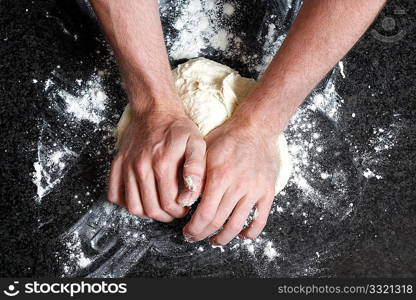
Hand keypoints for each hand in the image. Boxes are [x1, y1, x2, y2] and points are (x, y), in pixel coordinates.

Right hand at [108, 106, 205, 221]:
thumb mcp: (196, 143)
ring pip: (133, 207)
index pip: (169, 203)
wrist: (155, 109)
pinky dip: (126, 203)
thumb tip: (190, 195)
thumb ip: (196, 169)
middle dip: (165, 215)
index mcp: (162, 164)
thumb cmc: (178, 129)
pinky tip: (140, 197)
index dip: (179, 211)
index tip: (184, 207)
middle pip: (151, 209)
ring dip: (147, 213)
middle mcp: (141, 167)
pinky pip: (114, 195)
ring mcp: (127, 166)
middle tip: (174, 210)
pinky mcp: (117, 164)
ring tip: (158, 207)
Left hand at [183, 120, 277, 244]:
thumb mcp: (204, 151)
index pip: (204, 214)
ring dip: (224, 238)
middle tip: (195, 237)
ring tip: (215, 240)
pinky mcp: (267, 191)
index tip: (187, 232)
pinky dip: (250, 232)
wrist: (257, 127)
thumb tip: (184, 200)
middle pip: (218, 222)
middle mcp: (237, 186)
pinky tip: (241, 235)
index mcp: (219, 177)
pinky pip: (261, 219)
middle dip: (203, 234)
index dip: (194, 229)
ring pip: (237, 225)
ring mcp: (254, 190)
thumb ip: (195, 175)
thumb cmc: (227, 137)